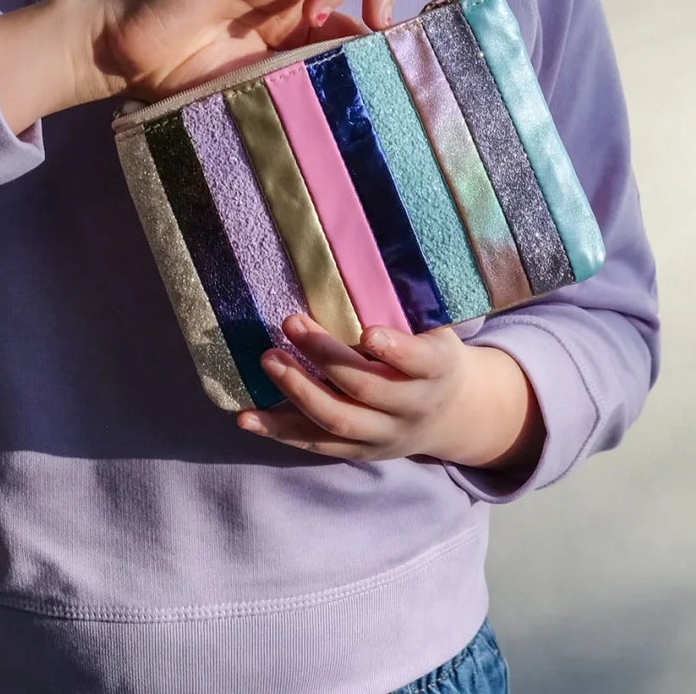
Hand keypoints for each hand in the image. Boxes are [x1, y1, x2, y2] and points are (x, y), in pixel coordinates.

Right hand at [95, 0, 395, 103]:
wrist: (134, 62)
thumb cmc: (191, 83)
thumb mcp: (267, 87)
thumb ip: (310, 73)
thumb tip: (367, 73)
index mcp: (298, 28)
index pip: (356, 7)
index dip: (380, 19)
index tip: (389, 49)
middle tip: (377, 21)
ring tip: (316, 15)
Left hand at [236, 313, 544, 470]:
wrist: (450, 414)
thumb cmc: (431, 353)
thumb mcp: (435, 327)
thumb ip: (407, 305)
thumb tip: (362, 245)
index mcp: (436, 370)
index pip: (420, 362)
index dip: (396, 350)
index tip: (369, 331)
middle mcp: (411, 407)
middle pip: (367, 388)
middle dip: (327, 357)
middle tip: (291, 322)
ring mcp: (382, 434)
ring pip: (339, 420)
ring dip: (299, 391)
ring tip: (268, 359)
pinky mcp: (356, 451)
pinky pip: (314, 444)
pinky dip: (278, 431)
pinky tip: (246, 417)